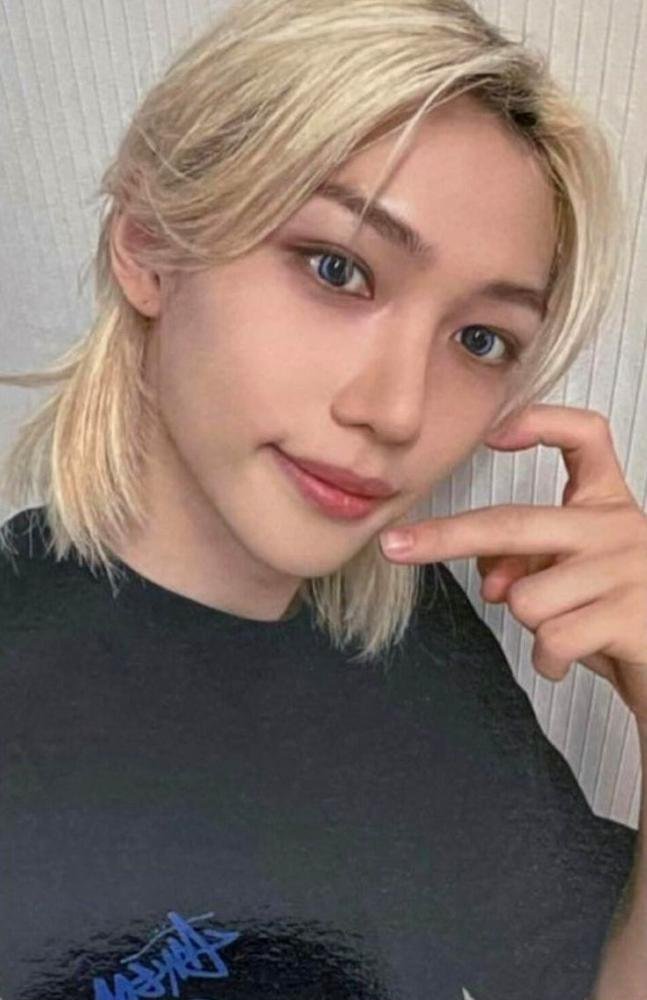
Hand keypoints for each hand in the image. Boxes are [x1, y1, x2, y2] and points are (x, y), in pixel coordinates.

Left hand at [379, 404, 646, 725]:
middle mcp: (620, 527)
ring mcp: (629, 569)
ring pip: (525, 597)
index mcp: (607, 505)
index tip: (494, 432)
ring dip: (532, 626)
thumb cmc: (618, 620)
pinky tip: (568, 659)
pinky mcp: (632, 616)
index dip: (540, 423)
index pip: (586, 437)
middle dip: (444, 538)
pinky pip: (552, 637)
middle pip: (513, 523)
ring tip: (567, 631)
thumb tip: (489, 579)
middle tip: (395, 547)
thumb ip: (527, 562)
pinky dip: (549, 660)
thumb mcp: (571, 581)